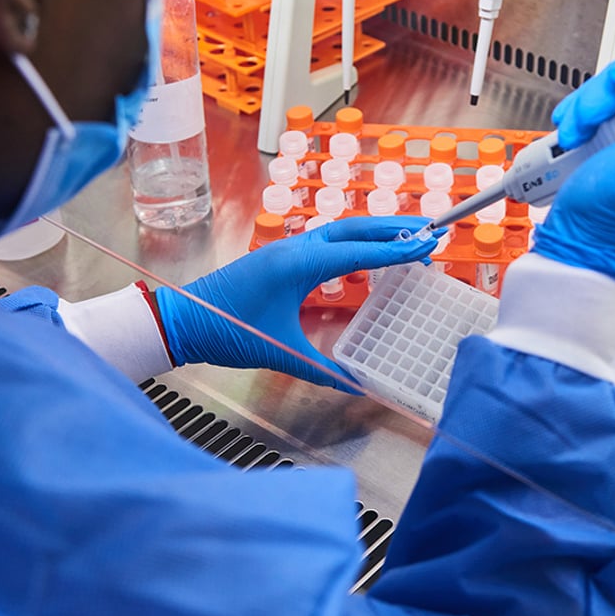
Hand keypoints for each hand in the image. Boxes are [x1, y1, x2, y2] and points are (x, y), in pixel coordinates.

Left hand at [156, 216, 437, 389]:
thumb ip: (322, 370)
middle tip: (431, 228)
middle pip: (356, 228)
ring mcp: (288, 249)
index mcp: (299, 264)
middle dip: (395, 228)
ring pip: (342, 231)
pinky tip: (369, 254)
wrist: (183, 319)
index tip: (430, 244)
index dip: (398, 250)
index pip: (360, 251)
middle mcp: (296, 248)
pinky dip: (356, 242)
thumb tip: (358, 387)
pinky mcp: (282, 257)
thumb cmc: (226, 331)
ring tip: (409, 236)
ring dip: (377, 232)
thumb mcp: (279, 351)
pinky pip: (328, 241)